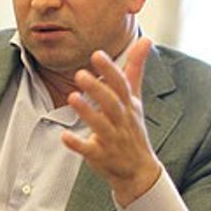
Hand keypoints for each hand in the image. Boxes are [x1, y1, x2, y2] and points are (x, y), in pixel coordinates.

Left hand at [61, 37, 161, 206]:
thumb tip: (146, 39)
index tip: (96, 54)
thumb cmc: (133, 129)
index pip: (121, 85)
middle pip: (111, 103)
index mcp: (129, 105)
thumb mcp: (136, 99)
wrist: (139, 171)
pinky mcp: (101, 156)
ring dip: (87, 112)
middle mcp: (122, 121)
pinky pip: (89, 150)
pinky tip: (64, 136)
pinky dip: (77, 144)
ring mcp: (112, 139)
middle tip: (80, 74)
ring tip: (72, 97)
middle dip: (97, 89)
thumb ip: (135, 69)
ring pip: (100, 125)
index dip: (110, 69)